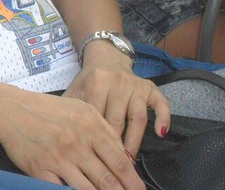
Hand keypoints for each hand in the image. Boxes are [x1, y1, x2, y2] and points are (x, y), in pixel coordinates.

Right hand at [0, 86, 146, 189]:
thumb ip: (104, 129)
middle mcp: (78, 144)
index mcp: (91, 127)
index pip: (119, 159)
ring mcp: (60, 159)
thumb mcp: (82, 109)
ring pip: (88, 189)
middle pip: (107, 178)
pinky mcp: (42, 172)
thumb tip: (123, 154)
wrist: (13, 110)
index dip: (132, 179)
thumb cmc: (50, 110)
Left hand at [64, 44, 170, 158]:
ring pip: (137, 118)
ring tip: (129, 162)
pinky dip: (163, 117)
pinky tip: (161, 133)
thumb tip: (61, 140)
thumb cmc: (89, 81)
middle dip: (113, 147)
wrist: (106, 56)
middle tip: (111, 168)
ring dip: (134, 142)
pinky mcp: (150, 87)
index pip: (96, 117)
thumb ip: (67, 111)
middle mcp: (117, 82)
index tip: (92, 162)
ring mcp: (135, 85)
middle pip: (116, 121)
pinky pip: (160, 103)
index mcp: (97, 82)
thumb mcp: (75, 91)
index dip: (94, 141)